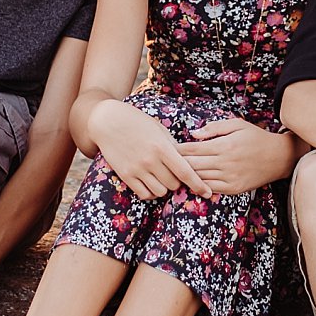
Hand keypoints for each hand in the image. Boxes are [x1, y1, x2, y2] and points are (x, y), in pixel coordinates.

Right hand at [89, 98, 211, 200]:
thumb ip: (173, 146)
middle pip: (174, 184)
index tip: (207, 193)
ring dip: (164, 188)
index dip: (198, 185)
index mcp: (162, 147)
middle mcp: (151, 160)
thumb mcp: (159, 129)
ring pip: (160, 192)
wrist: (108, 121)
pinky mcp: (125, 175)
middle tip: (173, 174)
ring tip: (161, 178)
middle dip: (177, 182)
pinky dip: (150, 193)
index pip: (185, 172)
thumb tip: (188, 162)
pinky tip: (150, 183)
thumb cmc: (137, 122)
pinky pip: (144, 194)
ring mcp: (137, 169)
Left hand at [179, 117, 293, 194]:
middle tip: (165, 160)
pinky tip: (193, 179)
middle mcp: (225, 163)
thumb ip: (214, 128)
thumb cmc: (256, 137)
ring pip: (198, 178)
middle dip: (176, 163)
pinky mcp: (233, 189)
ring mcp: (229, 178)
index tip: (168, 147)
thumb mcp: (237, 124)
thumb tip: (193, 134)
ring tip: (175, 171)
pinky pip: (210, 188)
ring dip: (186, 175)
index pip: (192, 149)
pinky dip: (199, 184)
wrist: (278, 157)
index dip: (177, 149)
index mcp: (224, 145)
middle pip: (191, 166)